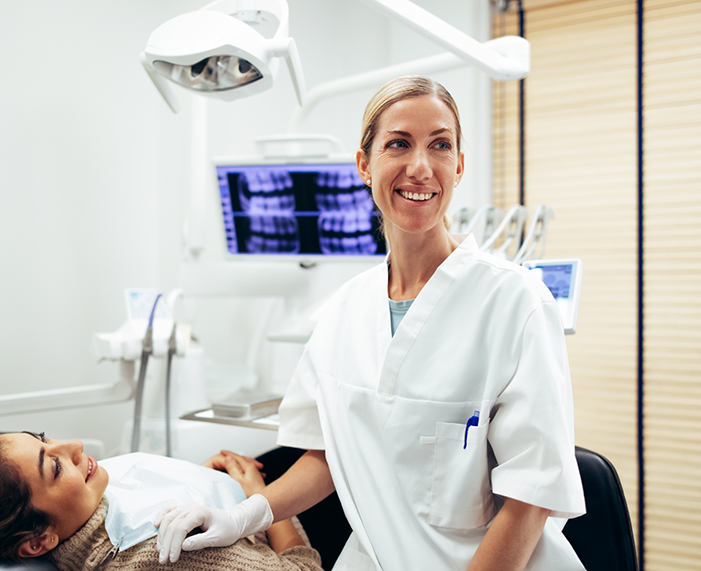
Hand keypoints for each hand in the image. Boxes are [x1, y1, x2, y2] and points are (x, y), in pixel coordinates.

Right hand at [154, 494, 273, 563]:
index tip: (173, 560)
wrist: (233, 522)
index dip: (174, 545)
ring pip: (167, 518)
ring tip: (160, 551)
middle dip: (166, 544)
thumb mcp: (217, 538)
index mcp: (199, 512)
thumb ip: (200, 541)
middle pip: (171, 525)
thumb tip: (183, 546)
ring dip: (161, 535)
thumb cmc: (227, 530)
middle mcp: (191, 506)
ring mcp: (186, 506)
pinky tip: (155, 525)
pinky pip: (169, 509)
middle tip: (163, 561)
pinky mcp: (184, 509)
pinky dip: (161, 516)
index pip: (181, 528)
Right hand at [202, 451, 265, 496]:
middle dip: (233, 456)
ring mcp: (255, 473)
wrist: (263, 502)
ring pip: (244, 464)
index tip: (222, 452)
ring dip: (237, 462)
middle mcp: (253, 467)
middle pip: (241, 459)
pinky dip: (241, 468)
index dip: (228, 454)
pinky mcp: (255, 479)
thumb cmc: (252, 493)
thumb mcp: (238, 481)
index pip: (236, 457)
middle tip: (225, 455)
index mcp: (248, 466)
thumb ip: (233, 469)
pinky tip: (240, 472)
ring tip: (232, 462)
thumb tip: (228, 458)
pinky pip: (246, 470)